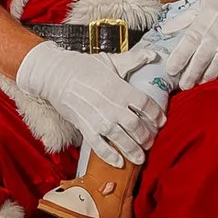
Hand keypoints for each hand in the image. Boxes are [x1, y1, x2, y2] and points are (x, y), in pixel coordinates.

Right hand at [17, 41, 166, 164]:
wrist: (56, 75)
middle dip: (146, 136)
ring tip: (140, 157)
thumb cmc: (83, 66)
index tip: (161, 121)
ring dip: (133, 150)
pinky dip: (110, 156)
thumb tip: (153, 55)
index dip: (156, 115)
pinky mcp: (86, 128)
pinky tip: (119, 162)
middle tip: (150, 141)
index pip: (146, 105)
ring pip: (122, 140)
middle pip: (137, 126)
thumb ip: (133, 60)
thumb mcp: (110, 61)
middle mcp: (112, 106)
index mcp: (121, 89)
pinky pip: (100, 147)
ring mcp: (99, 119)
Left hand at [163, 0, 217, 88]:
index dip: (177, 61)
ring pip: (216, 67)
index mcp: (201, 25)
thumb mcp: (200, 3)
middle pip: (199, 62)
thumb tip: (165, 29)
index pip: (185, 47)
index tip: (171, 70)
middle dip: (190, 76)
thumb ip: (183, 19)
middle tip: (184, 85)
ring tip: (201, 83)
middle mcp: (215, 37)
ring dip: (208, 77)